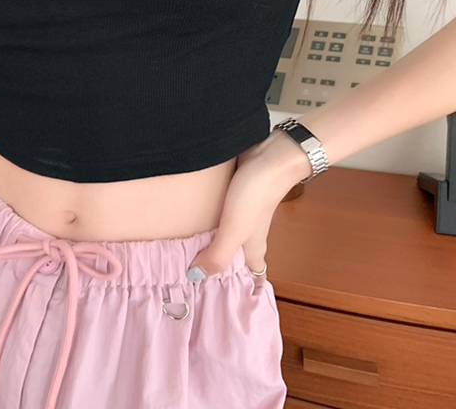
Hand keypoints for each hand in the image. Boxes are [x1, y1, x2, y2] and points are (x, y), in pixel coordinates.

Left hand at [186, 130, 310, 278]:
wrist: (268, 155)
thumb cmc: (255, 195)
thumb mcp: (234, 230)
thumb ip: (217, 254)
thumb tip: (194, 277)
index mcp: (252, 245)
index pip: (252, 273)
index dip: (244, 287)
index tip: (228, 300)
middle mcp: (248, 231)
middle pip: (236, 254)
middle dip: (222, 266)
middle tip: (196, 278)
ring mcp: (241, 210)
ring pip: (226, 232)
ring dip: (212, 241)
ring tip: (186, 251)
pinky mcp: (233, 192)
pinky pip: (219, 211)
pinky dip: (207, 218)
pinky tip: (189, 218)